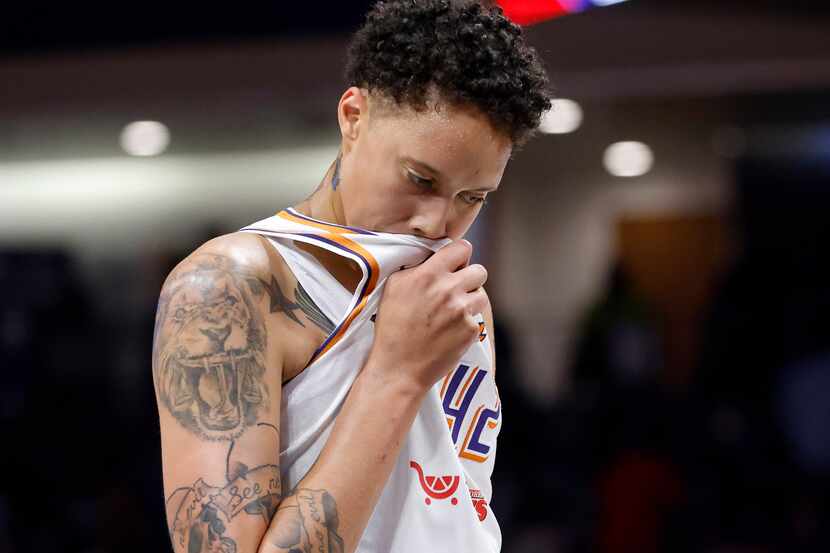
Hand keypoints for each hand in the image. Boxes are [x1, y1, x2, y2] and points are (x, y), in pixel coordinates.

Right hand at [367, 239, 487, 392]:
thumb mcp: (393, 288)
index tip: (455, 262)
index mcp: (427, 275)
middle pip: (479, 270)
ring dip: (470, 300)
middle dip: (469, 278)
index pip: (461, 248)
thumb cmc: (393, 328)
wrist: (399, 368)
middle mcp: (447, 290)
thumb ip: (417, 268)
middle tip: (456, 289)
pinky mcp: (470, 330)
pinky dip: (466, 323)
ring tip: (452, 312)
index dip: (460, 254)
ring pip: (482, 295)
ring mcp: (461, 311)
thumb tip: (434, 257)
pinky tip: (449, 331)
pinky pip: (477, 318)